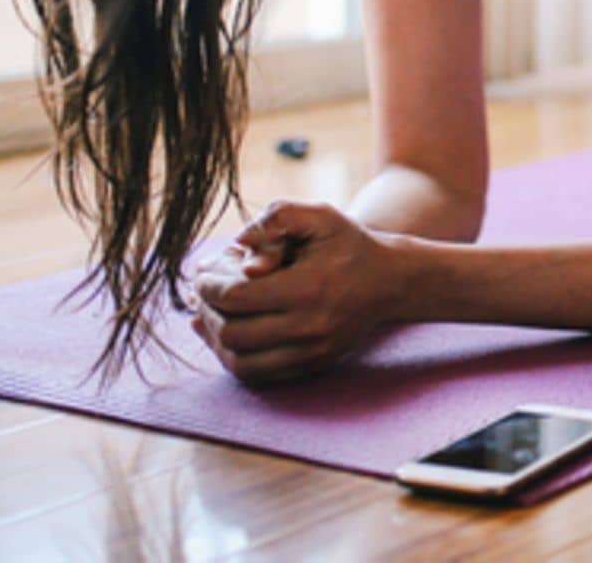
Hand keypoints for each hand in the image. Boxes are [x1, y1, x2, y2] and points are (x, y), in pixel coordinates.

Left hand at [186, 200, 399, 384]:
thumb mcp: (319, 216)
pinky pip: (257, 375)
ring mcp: (312, 353)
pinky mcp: (312, 367)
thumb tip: (240, 249)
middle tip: (203, 290)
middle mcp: (310, 328)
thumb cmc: (347, 244)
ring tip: (209, 312)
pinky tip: (223, 334)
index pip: (237, 297)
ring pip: (240, 362)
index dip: (209, 284)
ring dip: (215, 338)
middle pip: (233, 332)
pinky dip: (232, 356)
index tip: (204, 271)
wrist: (388, 280)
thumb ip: (277, 218)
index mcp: (309, 288)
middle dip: (207, 309)